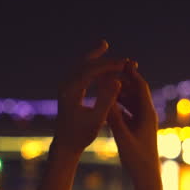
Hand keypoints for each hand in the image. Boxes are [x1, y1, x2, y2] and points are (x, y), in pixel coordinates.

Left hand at [52, 41, 125, 156]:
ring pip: (80, 68)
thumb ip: (106, 100)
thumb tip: (116, 81)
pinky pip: (80, 75)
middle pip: (81, 64)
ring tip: (104, 48)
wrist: (65, 146)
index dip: (108, 64)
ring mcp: (66, 89)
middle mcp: (66, 87)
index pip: (90, 70)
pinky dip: (91, 69)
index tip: (123, 62)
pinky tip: (100, 69)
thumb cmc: (81, 136)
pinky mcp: (68, 93)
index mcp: (71, 92)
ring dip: (93, 59)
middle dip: (96, 55)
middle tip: (106, 43)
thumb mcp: (96, 120)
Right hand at [107, 61, 159, 177]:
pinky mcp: (137, 128)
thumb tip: (108, 102)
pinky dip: (118, 105)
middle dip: (122, 79)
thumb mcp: (123, 138)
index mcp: (147, 114)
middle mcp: (147, 115)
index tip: (120, 62)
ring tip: (103, 82)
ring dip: (118, 92)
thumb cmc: (137, 159)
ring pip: (130, 101)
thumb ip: (115, 120)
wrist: (146, 176)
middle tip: (107, 69)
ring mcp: (142, 121)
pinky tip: (105, 102)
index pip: (140, 87)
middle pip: (135, 91)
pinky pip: (127, 111)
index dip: (131, 74)